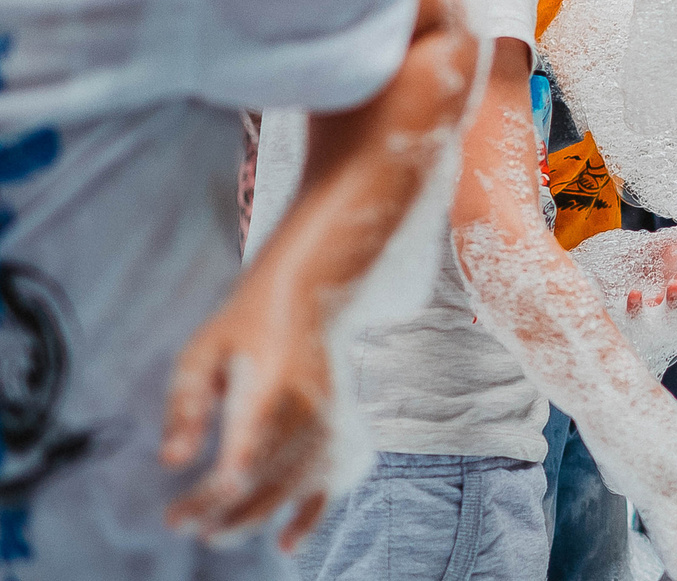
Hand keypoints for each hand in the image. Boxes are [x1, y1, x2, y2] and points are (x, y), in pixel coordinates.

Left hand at [161, 274, 333, 548]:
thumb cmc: (246, 325)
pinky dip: (312, 515)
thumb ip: (184, 406)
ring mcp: (331, 421)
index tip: (176, 520)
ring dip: (256, 517)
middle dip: (226, 514)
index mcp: (272, 387)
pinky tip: (286, 543)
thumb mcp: (201, 352)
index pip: (242, 458)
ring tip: (216, 534)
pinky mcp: (342, 429)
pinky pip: (332, 483)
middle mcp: (309, 409)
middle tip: (187, 526)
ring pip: (296, 487)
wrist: (310, 296)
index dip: (210, 498)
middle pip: (268, 480)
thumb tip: (171, 462)